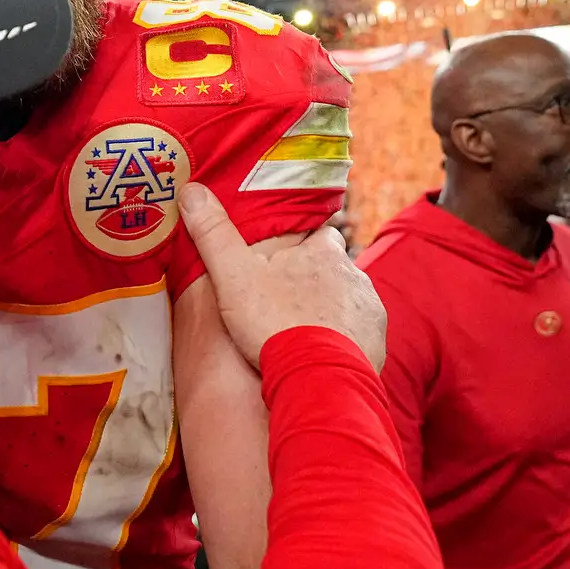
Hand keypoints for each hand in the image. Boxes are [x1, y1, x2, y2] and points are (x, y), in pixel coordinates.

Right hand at [179, 182, 384, 369]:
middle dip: (315, 281)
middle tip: (286, 301)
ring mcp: (368, 309)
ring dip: (330, 311)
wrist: (315, 377)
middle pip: (334, 270)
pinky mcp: (377, 342)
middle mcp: (354, 274)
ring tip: (302, 332)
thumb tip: (192, 191)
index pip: (320, 235)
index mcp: (323, 252)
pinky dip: (344, 341)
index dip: (303, 246)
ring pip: (348, 301)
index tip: (284, 260)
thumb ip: (214, 234)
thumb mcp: (233, 276)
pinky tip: (322, 354)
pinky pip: (360, 335)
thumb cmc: (273, 323)